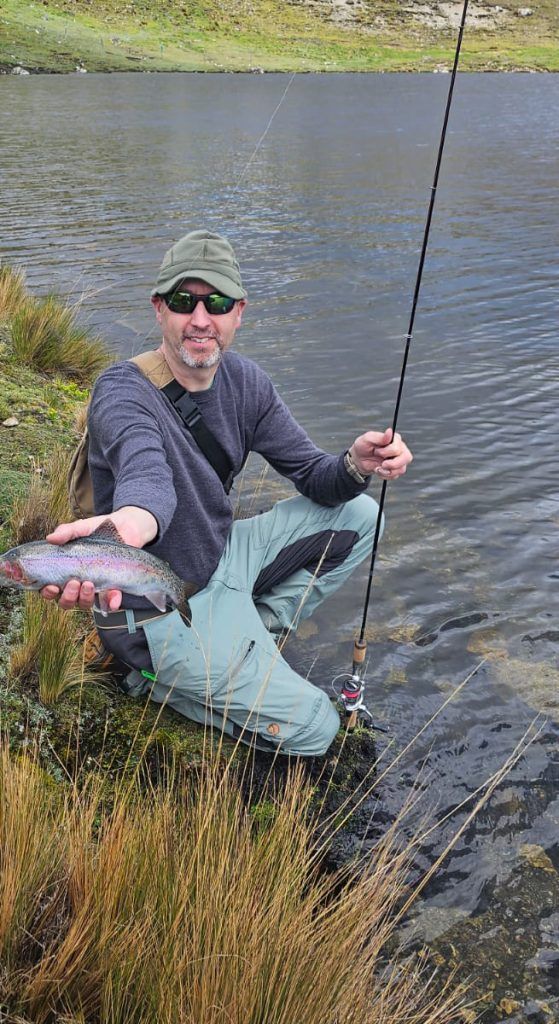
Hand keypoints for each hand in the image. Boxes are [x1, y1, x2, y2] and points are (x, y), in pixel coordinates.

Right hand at [40, 506, 157, 611]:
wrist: (125, 528)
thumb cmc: (97, 530)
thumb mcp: (80, 528)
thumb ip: (66, 532)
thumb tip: (51, 538)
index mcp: (65, 571)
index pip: (50, 589)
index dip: (47, 592)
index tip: (52, 586)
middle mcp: (77, 583)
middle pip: (66, 601)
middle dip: (68, 596)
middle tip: (74, 582)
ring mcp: (95, 587)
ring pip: (85, 603)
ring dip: (85, 598)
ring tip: (89, 584)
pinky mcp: (112, 588)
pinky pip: (110, 602)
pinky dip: (111, 602)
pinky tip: (113, 596)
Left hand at [350, 428, 412, 479]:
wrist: (359, 459)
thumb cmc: (363, 446)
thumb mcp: (367, 439)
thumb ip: (379, 436)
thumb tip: (390, 431)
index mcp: (394, 439)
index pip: (398, 447)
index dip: (387, 452)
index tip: (376, 451)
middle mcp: (400, 448)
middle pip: (406, 458)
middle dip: (392, 464)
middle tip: (382, 464)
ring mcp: (399, 459)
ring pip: (402, 468)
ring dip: (388, 471)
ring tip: (378, 468)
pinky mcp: (396, 469)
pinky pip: (396, 475)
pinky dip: (386, 475)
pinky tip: (379, 470)